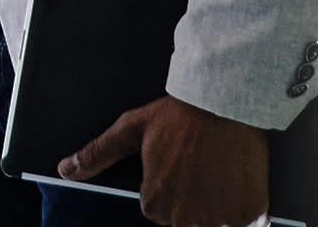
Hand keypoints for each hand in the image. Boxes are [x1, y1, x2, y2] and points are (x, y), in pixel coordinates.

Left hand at [59, 94, 267, 226]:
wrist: (224, 102)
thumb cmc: (177, 115)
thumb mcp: (130, 129)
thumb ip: (98, 153)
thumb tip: (65, 170)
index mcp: (154, 203)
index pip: (161, 209)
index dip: (174, 187)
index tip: (182, 166)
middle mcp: (184, 219)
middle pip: (188, 220)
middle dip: (196, 200)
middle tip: (205, 169)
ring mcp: (219, 221)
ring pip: (218, 225)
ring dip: (223, 208)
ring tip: (223, 176)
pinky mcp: (250, 217)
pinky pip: (252, 225)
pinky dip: (250, 212)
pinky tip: (244, 184)